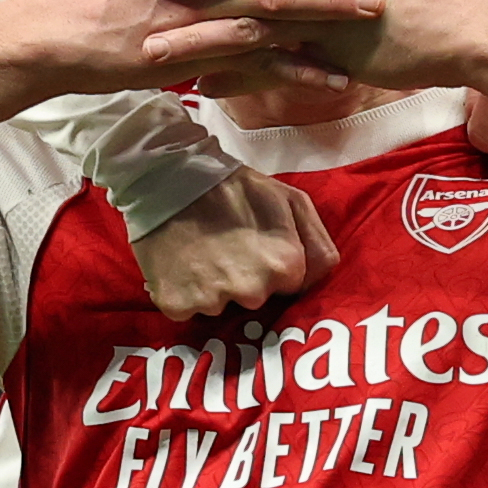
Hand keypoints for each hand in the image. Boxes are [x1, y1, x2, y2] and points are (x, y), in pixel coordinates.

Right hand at [132, 166, 338, 318]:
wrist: (167, 177)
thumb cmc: (234, 186)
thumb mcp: (289, 198)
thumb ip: (316, 241)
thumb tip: (320, 277)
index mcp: (284, 266)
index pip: (292, 286)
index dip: (278, 266)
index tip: (259, 245)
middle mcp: (251, 291)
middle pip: (257, 300)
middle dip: (248, 279)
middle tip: (229, 247)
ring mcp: (213, 301)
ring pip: (222, 306)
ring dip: (216, 287)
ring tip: (203, 252)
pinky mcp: (177, 305)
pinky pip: (189, 309)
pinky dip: (187, 292)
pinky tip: (183, 264)